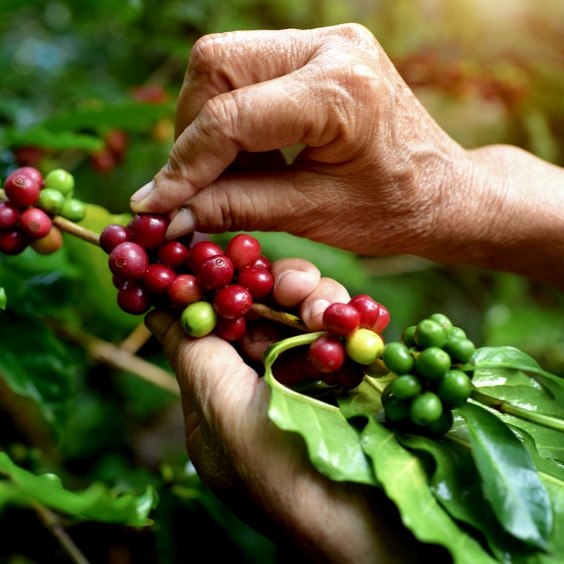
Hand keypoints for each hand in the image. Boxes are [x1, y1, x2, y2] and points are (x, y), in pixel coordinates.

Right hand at [130, 23, 469, 259]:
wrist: (443, 192)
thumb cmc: (392, 210)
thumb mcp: (311, 215)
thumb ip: (234, 209)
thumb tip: (167, 214)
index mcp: (340, 90)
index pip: (231, 117)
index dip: (184, 166)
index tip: (155, 206)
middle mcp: (331, 46)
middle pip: (215, 65)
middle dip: (190, 132)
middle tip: (193, 185)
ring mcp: (325, 41)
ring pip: (224, 62)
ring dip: (209, 124)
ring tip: (228, 176)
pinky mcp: (318, 51)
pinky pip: (248, 71)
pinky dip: (233, 117)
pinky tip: (250, 157)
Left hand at [144, 257, 446, 561]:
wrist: (376, 522)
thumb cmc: (285, 474)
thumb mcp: (223, 415)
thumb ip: (194, 356)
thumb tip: (160, 309)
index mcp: (222, 404)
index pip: (212, 330)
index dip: (215, 292)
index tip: (218, 255)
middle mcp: (264, 391)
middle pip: (261, 319)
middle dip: (274, 294)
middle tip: (292, 283)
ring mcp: (311, 386)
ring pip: (303, 320)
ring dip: (315, 305)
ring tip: (325, 307)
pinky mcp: (351, 383)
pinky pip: (342, 336)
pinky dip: (348, 322)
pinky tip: (356, 319)